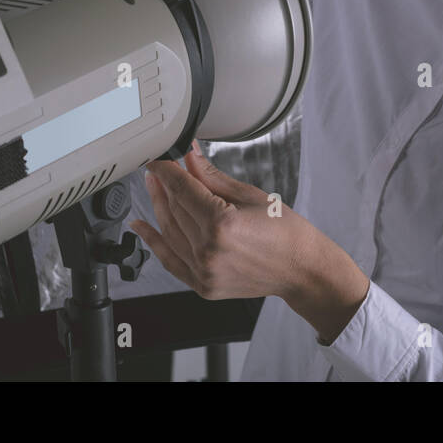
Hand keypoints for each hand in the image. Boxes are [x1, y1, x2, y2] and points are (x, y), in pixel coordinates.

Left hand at [130, 141, 309, 301]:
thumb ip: (212, 177)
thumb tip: (189, 157)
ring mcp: (204, 271)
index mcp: (222, 223)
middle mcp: (209, 250)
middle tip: (157, 170)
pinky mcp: (203, 285)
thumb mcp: (250, 195)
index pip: (182, 189)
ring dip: (157, 208)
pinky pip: (170, 261)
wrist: (300, 269)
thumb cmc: (285, 232)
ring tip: (153, 189)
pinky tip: (141, 227)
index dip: (166, 170)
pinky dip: (154, 243)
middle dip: (162, 185)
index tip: (158, 159)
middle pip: (174, 209)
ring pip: (169, 233)